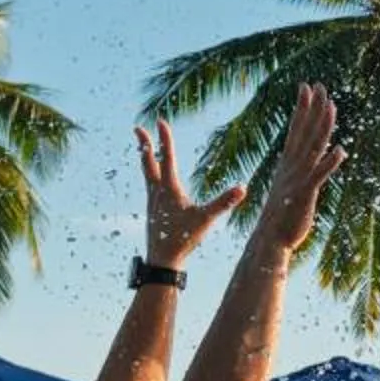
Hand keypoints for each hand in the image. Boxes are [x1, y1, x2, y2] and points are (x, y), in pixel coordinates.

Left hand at [139, 118, 242, 267]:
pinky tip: (153, 179)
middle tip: (137, 127)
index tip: (160, 121)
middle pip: (147, 161)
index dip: (164, 138)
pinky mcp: (152, 209)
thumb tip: (242, 188)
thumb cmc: (182, 239)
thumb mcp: (206, 219)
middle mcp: (157, 191)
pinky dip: (149, 174)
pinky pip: (149, 185)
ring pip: (146, 172)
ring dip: (145, 157)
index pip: (167, 157)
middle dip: (144, 143)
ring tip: (144, 148)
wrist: (161, 260)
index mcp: (169, 188)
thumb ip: (224, 202)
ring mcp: (152, 200)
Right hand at [251, 84, 343, 253]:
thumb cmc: (281, 215)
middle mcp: (292, 166)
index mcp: (288, 162)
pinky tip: (341, 150)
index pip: (296, 128)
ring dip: (323, 126)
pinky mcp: (304, 193)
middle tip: (320, 85)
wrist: (270, 238)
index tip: (307, 86)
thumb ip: (299, 170)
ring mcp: (298, 178)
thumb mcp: (290, 186)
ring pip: (313, 147)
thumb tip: (308, 159)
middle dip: (313, 107)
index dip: (302, 106)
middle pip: (305, 131)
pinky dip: (329, 163)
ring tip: (332, 106)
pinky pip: (319, 175)